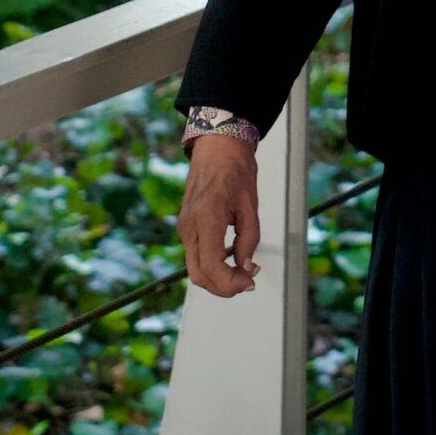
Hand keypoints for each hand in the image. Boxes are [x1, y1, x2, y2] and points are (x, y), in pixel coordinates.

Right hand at [177, 134, 262, 296]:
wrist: (217, 147)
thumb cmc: (233, 168)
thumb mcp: (250, 204)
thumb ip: (249, 238)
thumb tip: (246, 265)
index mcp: (206, 220)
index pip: (210, 267)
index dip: (230, 283)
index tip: (248, 281)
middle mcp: (190, 227)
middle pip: (199, 275)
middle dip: (223, 287)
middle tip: (247, 281)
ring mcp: (185, 228)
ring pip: (195, 269)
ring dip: (217, 278)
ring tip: (242, 271)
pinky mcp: (187, 227)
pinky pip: (196, 256)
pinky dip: (212, 266)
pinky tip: (230, 260)